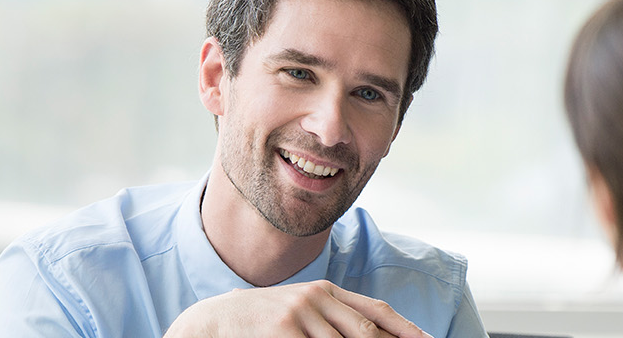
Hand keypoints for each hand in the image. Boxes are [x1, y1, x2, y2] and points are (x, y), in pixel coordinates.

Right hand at [163, 280, 431, 337]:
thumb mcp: (302, 310)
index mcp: (326, 290)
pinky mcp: (282, 330)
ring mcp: (298, 313)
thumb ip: (335, 319)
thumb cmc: (265, 321)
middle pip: (365, 332)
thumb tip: (375, 335)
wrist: (216, 319)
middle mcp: (316, 297)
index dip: (406, 328)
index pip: (376, 309)